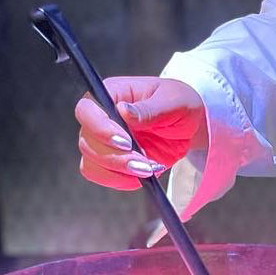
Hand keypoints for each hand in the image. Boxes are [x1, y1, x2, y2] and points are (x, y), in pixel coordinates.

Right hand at [76, 77, 207, 190]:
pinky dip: (121, 180)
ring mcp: (103, 141)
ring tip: (148, 169)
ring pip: (91, 162)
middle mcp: (101, 117)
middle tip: (144, 162)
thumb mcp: (173, 101)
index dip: (100, 128)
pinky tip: (143, 175)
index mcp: (111, 93)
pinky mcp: (111, 160)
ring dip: (118, 171)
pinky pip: (102, 175)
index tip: (125, 142)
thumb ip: (149, 108)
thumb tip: (123, 111)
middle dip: (115, 157)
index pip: (87, 110)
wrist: (188, 124)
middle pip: (87, 141)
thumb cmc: (179, 103)